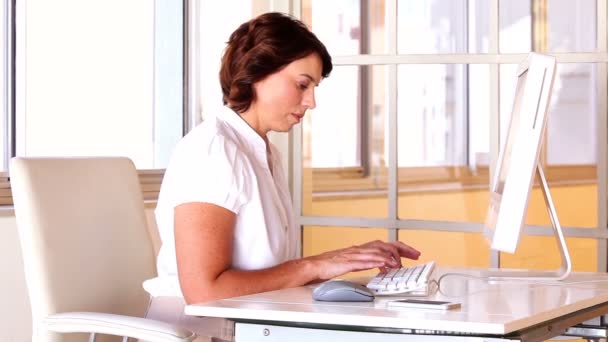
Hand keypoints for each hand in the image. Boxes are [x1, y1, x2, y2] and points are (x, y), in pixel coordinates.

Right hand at [305, 240, 419, 280]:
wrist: (314, 265)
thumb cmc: (329, 265)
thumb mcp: (352, 262)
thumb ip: (365, 262)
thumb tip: (379, 266)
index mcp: (361, 248)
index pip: (385, 244)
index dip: (401, 247)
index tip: (412, 253)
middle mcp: (360, 249)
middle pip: (385, 244)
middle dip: (402, 249)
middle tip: (415, 254)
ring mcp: (354, 254)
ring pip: (377, 251)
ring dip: (391, 256)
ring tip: (401, 262)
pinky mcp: (348, 262)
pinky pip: (365, 260)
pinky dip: (376, 262)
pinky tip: (384, 265)